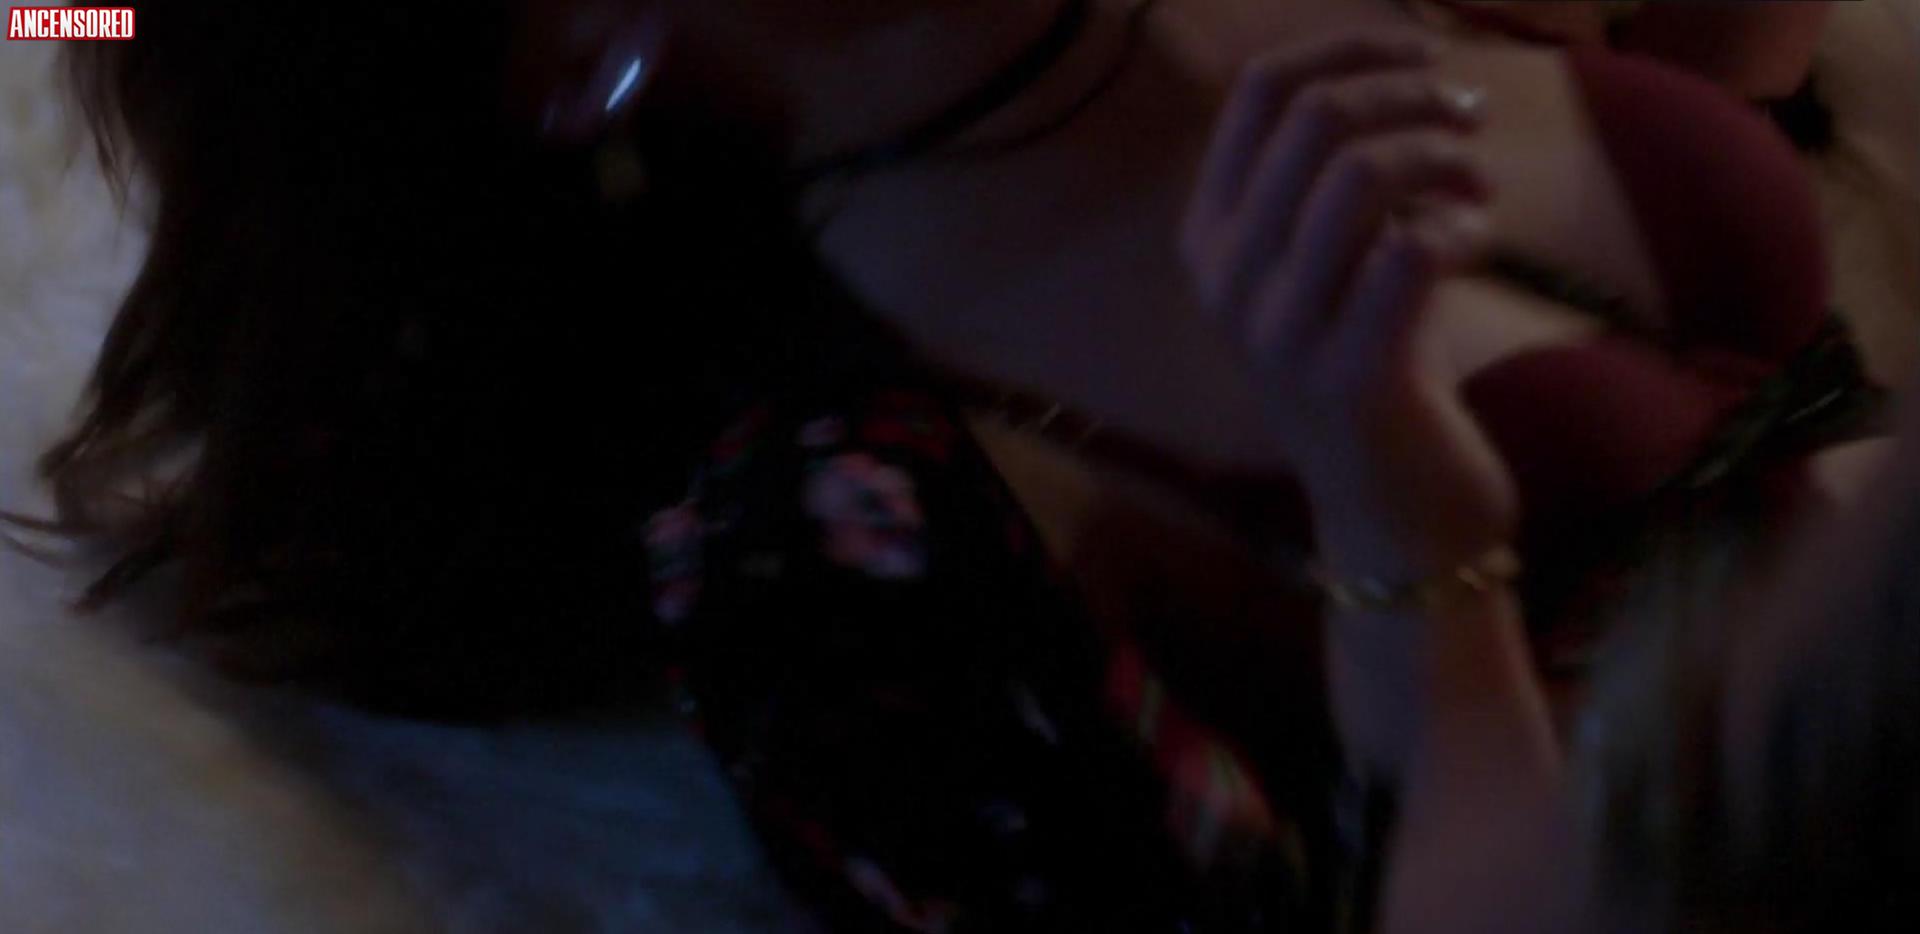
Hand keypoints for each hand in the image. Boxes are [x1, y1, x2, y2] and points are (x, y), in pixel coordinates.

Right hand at [1180, 32, 1516, 580]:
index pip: (1256, 95)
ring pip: (1362, 173)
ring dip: (1443, 154)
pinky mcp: (1347, 374)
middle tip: (1469, 111)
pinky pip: (1416, 248)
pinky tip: (1481, 241)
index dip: (1346, 45)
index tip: (1421, 46)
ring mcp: (1278, 331)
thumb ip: (1334, 180)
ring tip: (1479, 178)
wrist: (1390, 515)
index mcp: (1207, 240)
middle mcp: (1225, 281)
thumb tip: (1401, 64)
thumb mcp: (1332, 266)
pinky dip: (1464, 223)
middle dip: (1409, 92)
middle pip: (1314, 119)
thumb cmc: (1374, 370)